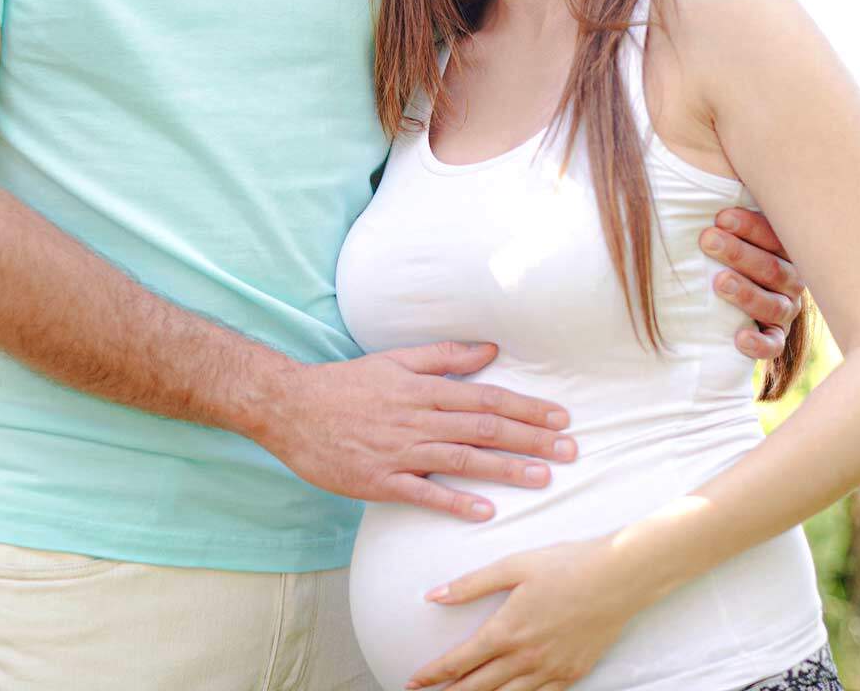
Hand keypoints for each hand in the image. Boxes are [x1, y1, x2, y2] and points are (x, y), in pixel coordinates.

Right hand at [256, 342, 577, 522]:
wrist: (289, 407)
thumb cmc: (344, 384)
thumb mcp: (394, 360)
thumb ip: (443, 356)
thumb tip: (490, 350)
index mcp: (423, 389)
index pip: (486, 398)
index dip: (526, 409)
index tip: (560, 418)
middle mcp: (417, 418)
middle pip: (483, 428)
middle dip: (530, 439)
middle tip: (570, 451)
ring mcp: (398, 450)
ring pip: (462, 459)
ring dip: (505, 469)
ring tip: (542, 478)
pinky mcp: (378, 480)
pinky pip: (422, 492)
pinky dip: (454, 501)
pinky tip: (484, 510)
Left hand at [406, 537, 642, 689]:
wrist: (621, 577)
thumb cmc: (568, 565)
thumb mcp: (515, 565)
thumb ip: (472, 584)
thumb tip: (434, 595)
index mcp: (507, 630)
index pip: (459, 660)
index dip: (433, 674)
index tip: (413, 681)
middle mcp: (526, 657)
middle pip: (477, 687)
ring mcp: (551, 670)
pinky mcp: (573, 674)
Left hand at [700, 206, 804, 360]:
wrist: (714, 296)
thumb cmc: (719, 242)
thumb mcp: (724, 222)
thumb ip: (722, 206)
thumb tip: (698, 164)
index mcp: (784, 246)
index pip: (776, 235)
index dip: (750, 226)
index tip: (720, 217)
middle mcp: (791, 278)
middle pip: (773, 268)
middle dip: (739, 253)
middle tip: (708, 240)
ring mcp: (784, 308)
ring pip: (775, 304)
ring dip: (747, 293)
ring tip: (719, 282)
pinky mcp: (773, 337)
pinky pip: (773, 344)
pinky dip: (759, 343)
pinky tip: (740, 336)